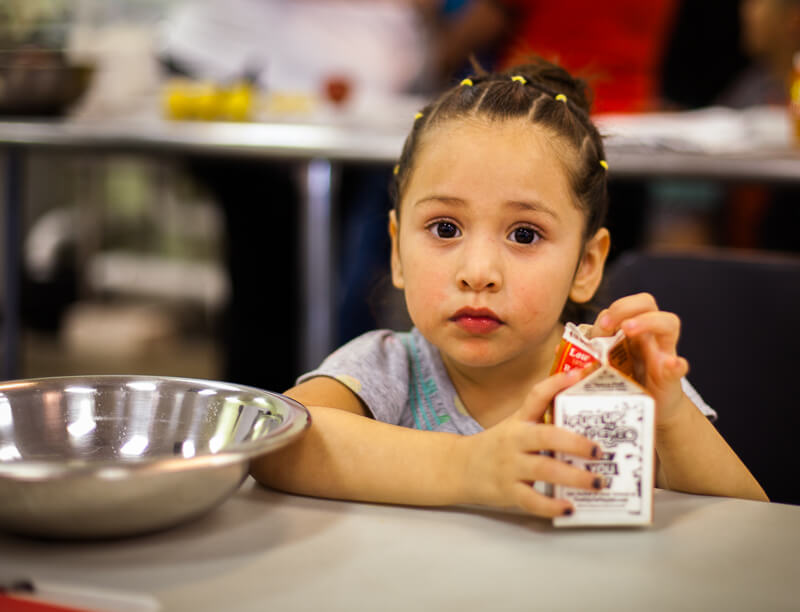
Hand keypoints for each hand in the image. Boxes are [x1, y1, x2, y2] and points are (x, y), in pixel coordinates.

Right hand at [460, 370, 603, 516]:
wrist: (459, 468)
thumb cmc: (497, 446)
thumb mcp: (515, 425)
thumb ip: (542, 416)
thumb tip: (577, 402)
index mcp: (519, 422)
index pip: (536, 396)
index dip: (555, 384)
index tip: (577, 373)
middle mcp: (515, 441)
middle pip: (546, 437)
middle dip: (575, 443)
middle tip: (598, 451)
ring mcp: (510, 467)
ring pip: (544, 470)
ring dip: (574, 477)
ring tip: (597, 483)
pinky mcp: (508, 491)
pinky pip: (531, 500)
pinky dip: (551, 506)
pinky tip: (569, 507)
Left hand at [589, 293, 688, 425]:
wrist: (647, 410)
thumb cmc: (624, 384)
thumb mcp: (601, 367)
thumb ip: (585, 355)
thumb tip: (559, 347)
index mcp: (630, 331)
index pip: (625, 306)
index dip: (611, 311)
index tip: (598, 329)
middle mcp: (649, 336)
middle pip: (647, 303)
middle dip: (625, 307)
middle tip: (606, 326)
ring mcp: (663, 353)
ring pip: (669, 323)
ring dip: (648, 321)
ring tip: (629, 329)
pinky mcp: (672, 377)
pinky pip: (679, 366)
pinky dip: (676, 364)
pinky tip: (671, 364)